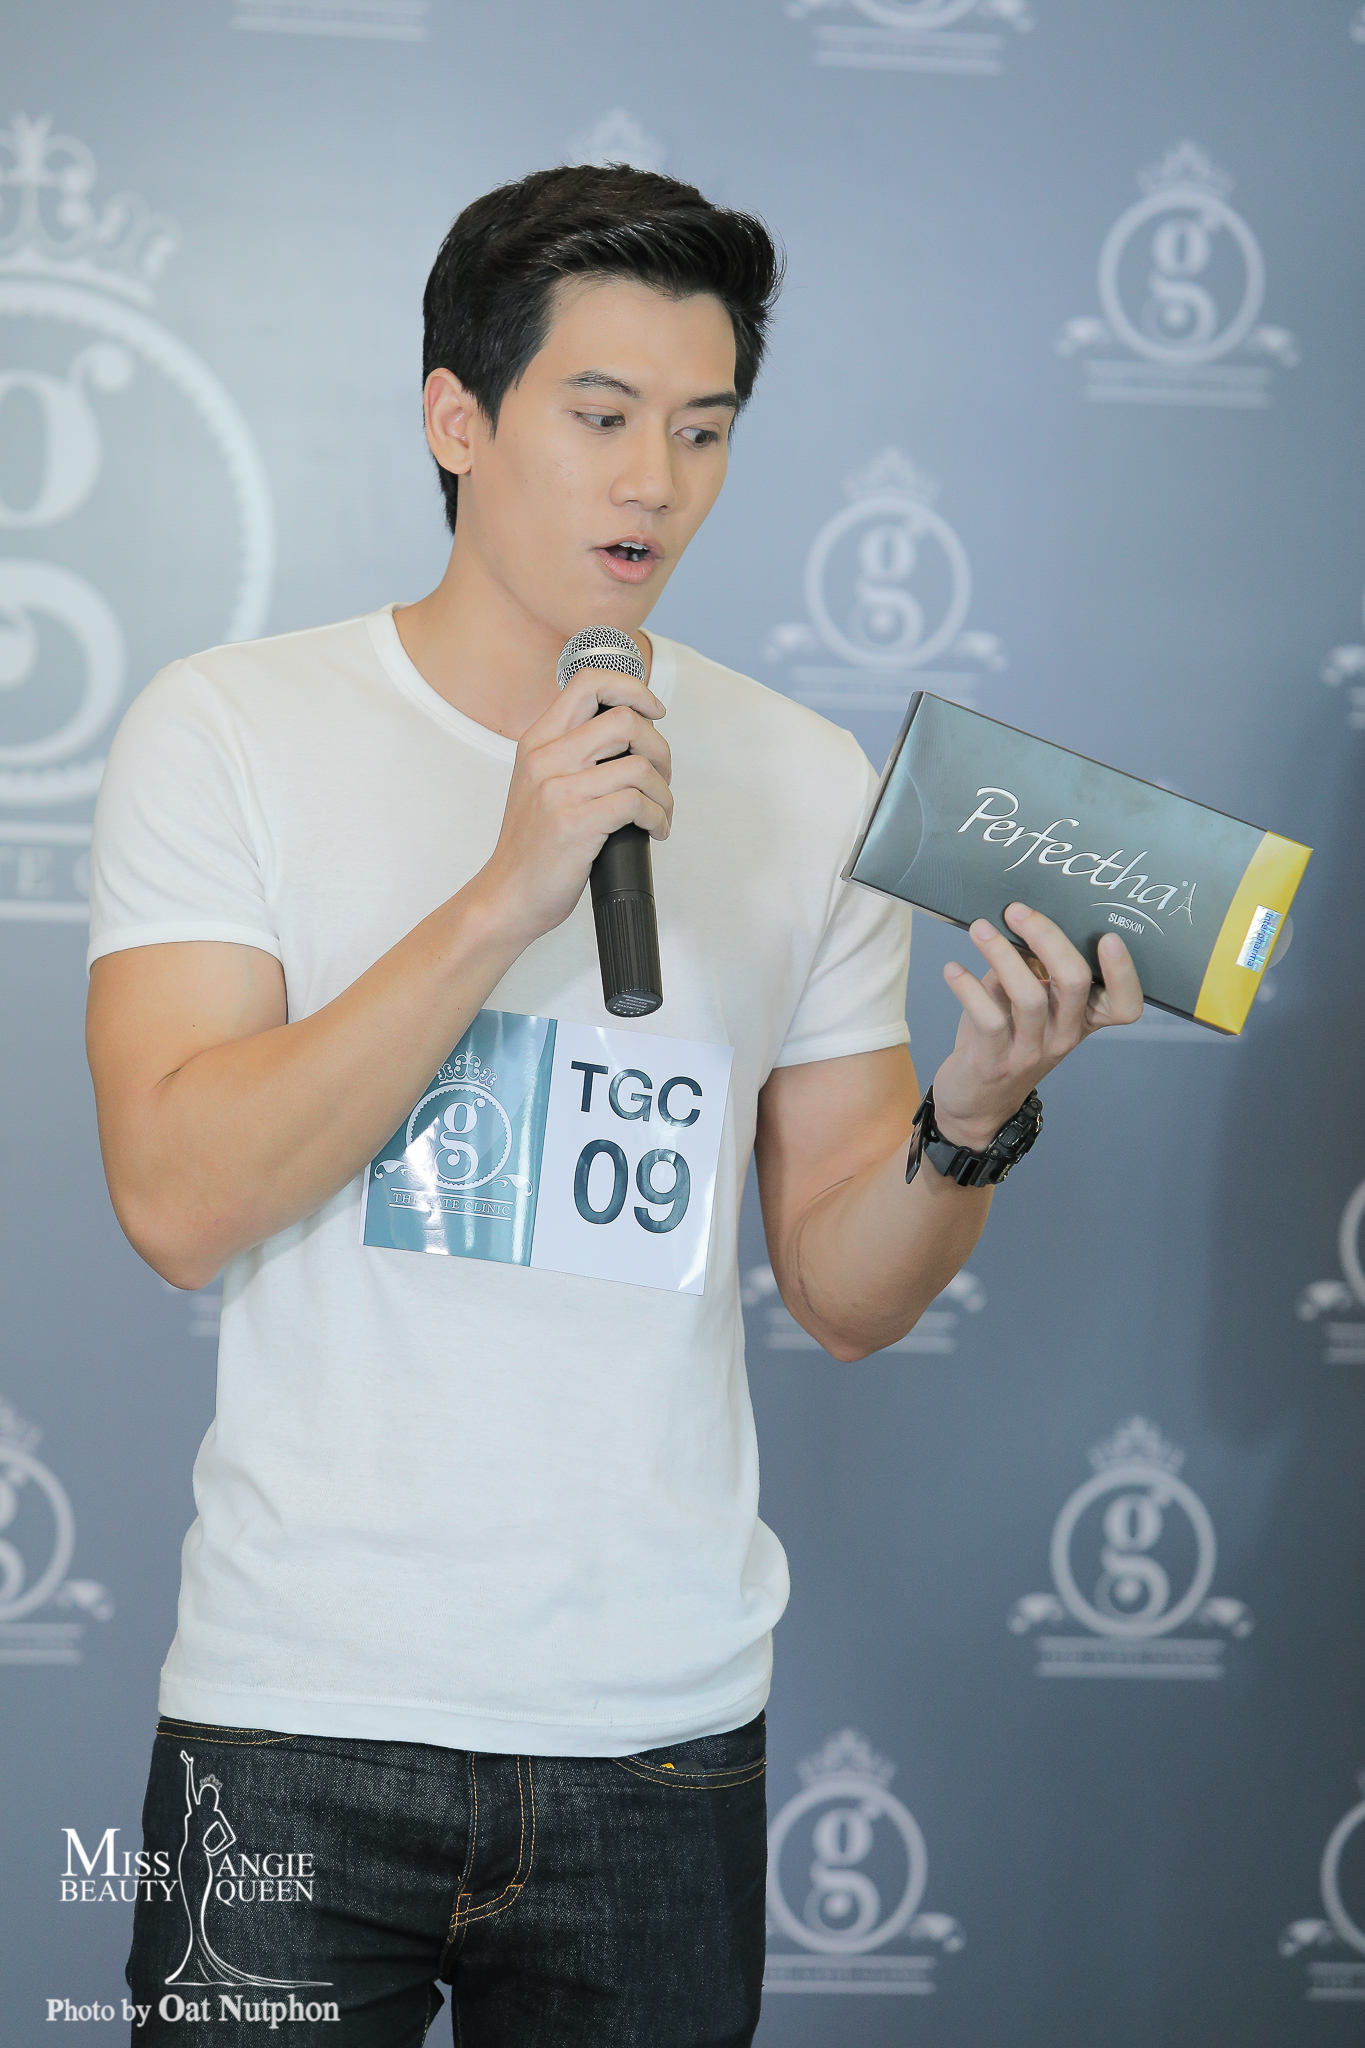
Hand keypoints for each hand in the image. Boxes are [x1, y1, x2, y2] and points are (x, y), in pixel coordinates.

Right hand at [477, 665, 670, 946]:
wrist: (508, 894)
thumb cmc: (531, 846)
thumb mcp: (540, 783)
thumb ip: (572, 753)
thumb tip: (629, 736)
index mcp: (537, 741)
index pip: (589, 682)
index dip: (632, 689)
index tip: (653, 711)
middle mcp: (545, 759)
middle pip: (625, 720)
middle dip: (659, 748)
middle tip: (662, 774)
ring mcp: (558, 791)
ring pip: (638, 765)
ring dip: (663, 790)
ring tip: (661, 810)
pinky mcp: (575, 824)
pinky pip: (636, 803)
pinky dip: (658, 816)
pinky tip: (655, 830)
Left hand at [930, 902, 1143, 1149]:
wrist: (976, 1102)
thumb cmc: (1005, 1040)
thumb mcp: (1028, 1004)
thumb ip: (1032, 968)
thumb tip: (1021, 920)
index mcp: (1082, 1020)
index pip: (1125, 1005)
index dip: (1123, 972)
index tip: (1108, 936)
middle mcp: (1064, 1036)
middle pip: (1073, 982)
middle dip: (1046, 937)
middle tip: (1017, 911)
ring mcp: (1031, 1052)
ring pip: (1029, 996)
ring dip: (1001, 954)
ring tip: (979, 929)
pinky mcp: (994, 1062)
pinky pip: (988, 1019)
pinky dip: (968, 988)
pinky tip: (953, 970)